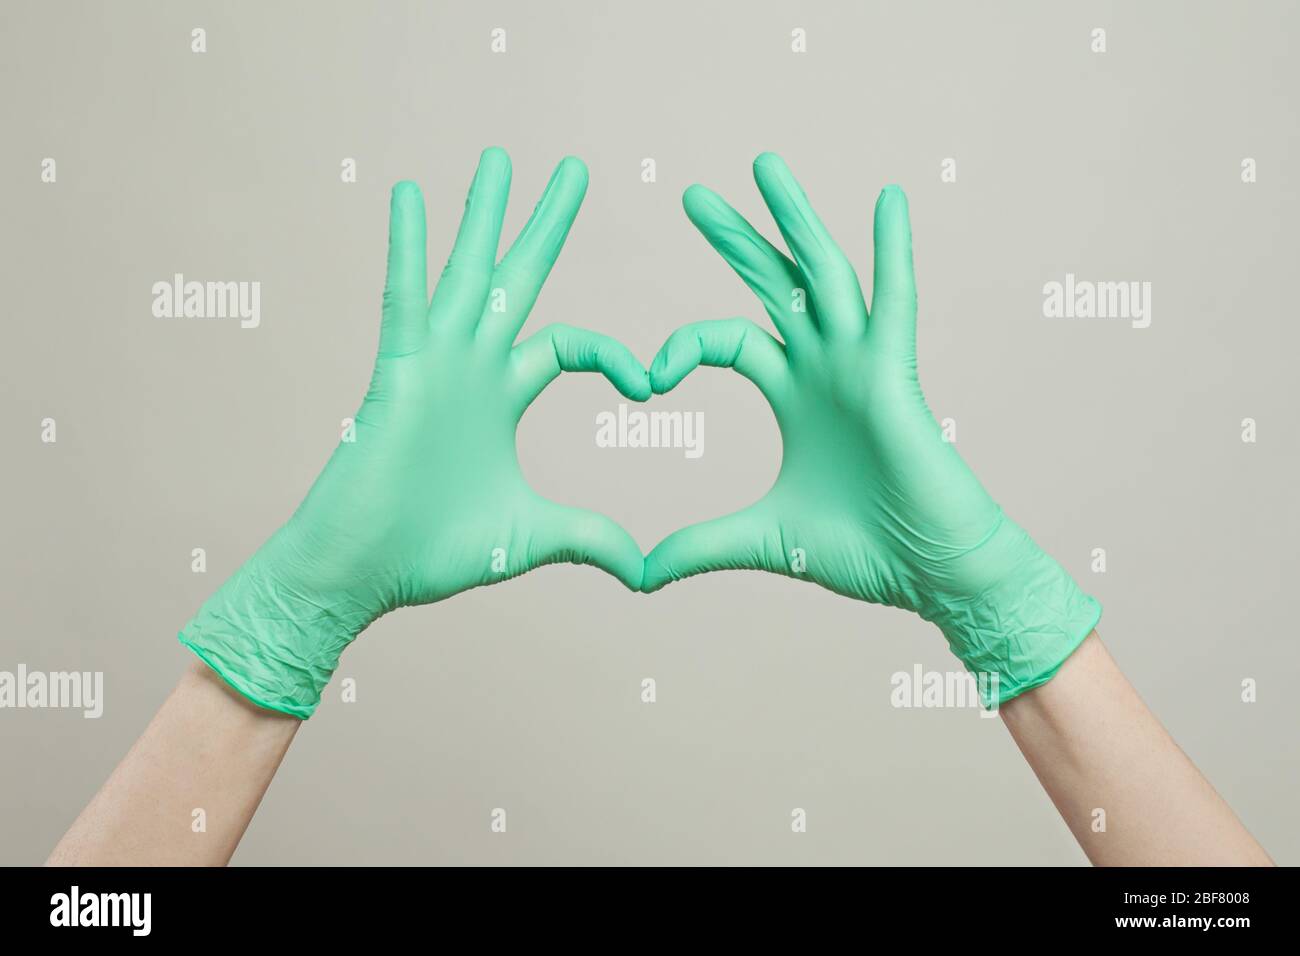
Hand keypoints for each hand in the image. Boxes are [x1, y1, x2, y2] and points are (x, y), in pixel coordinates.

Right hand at [180, 148, 648, 716]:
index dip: (614, 354)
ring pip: (464, 273)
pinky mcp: (397, 373)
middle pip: (518, 278)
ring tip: (501, 158)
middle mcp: (470, 366)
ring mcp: (432, 364)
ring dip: (483, 215)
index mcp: (502, 394)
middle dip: (546, 224)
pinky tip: (410, 195)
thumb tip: (645, 572)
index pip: (570, 343)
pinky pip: (404, 299)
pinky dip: (406, 248)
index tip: (651, 385)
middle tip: (574, 170)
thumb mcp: (531, 536)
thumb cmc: (432, 553)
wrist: (363, 571)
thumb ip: (588, 538)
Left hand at [642, 153, 1098, 702]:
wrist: (931, 574)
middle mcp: (825, 367)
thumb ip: (700, 545)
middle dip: (733, 240)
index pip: (728, 339)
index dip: (682, 345)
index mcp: (792, 394)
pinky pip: (895, 301)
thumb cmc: (864, 552)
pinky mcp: (896, 374)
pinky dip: (894, 250)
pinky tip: (887, 200)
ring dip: (794, 220)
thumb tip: (637, 574)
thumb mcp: (762, 540)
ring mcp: (862, 364)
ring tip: (763, 165)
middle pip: (772, 285)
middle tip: (691, 196)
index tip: (647, 378)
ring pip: (823, 274)